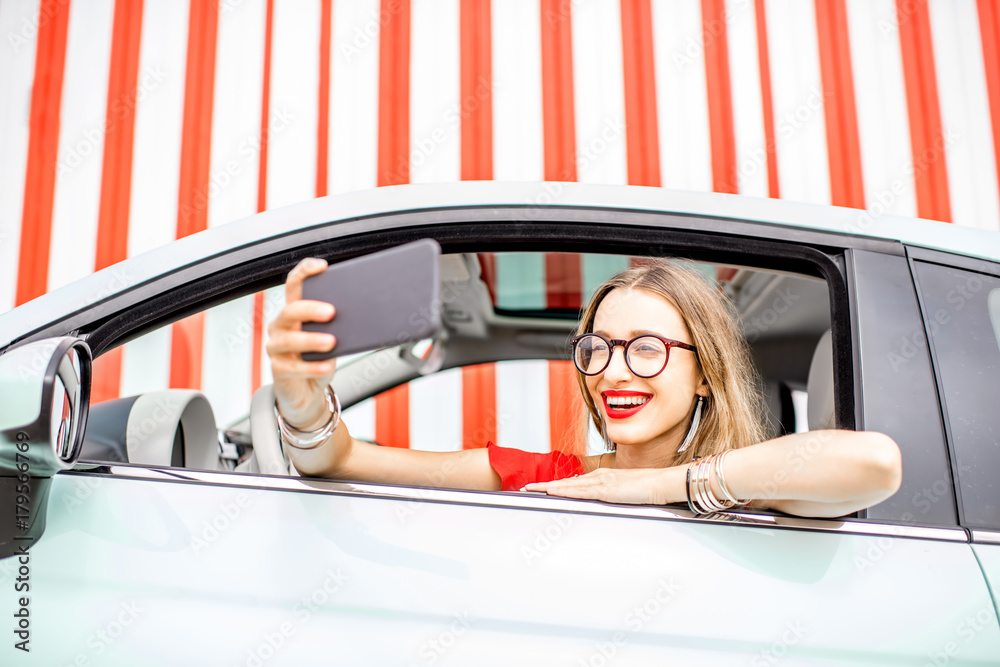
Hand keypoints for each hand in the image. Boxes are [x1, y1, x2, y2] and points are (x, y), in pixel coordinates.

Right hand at [266, 257, 337, 429]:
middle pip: (290, 309)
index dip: (305, 271)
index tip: (322, 267)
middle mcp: (281, 326)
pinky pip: (292, 366)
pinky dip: (311, 366)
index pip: (294, 284)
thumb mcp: (334, 339)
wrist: (308, 393)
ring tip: (331, 342)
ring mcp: (277, 347)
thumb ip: (341, 326)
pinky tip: (326, 366)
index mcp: (295, 311)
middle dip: (310, 309)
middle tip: (332, 312)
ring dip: (311, 339)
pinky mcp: (278, 369)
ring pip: (288, 339)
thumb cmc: (320, 360)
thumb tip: (368, 314)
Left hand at [522, 466, 684, 504]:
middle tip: (526, 488)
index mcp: (604, 476)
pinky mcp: (606, 489)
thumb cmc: (649, 488)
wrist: (663, 482)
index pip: (574, 481)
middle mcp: (599, 476)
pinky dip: (564, 491)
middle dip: (545, 485)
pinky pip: (580, 491)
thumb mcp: (626, 492)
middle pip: (566, 481)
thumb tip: (605, 500)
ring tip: (531, 489)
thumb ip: (614, 495)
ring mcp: (601, 481)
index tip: (542, 487)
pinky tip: (552, 492)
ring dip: (548, 487)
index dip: (556, 484)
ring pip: (568, 485)